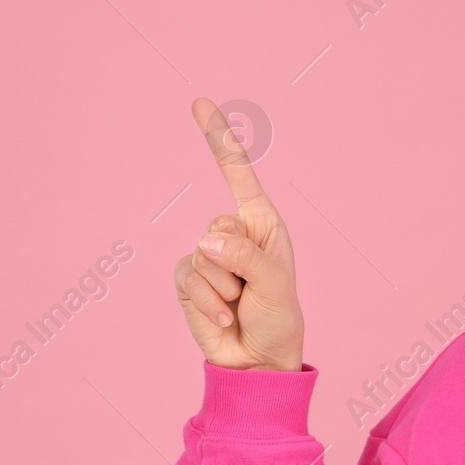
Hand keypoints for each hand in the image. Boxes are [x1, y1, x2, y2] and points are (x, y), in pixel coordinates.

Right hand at [174, 98, 304, 371]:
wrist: (257, 360)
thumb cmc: (278, 319)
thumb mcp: (275, 285)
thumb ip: (245, 259)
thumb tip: (204, 243)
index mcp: (261, 224)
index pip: (237, 174)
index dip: (218, 139)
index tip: (199, 104)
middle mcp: (232, 234)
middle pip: (217, 227)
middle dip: (237, 264)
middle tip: (253, 291)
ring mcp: (206, 256)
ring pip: (202, 257)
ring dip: (225, 289)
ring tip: (241, 304)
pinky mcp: (187, 279)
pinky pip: (187, 277)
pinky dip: (208, 302)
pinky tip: (225, 317)